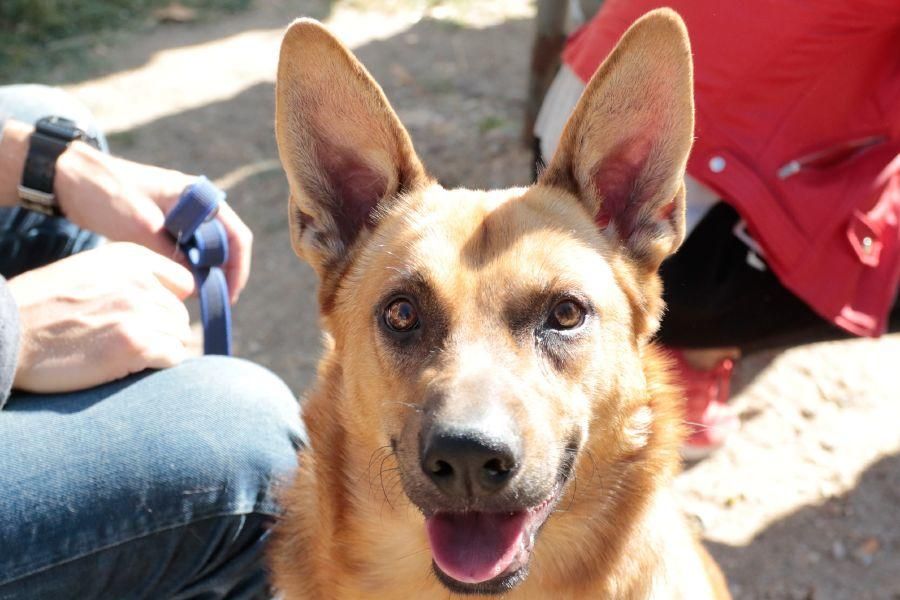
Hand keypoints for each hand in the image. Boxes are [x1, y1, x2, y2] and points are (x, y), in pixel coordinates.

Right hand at [9, 242, 194, 393]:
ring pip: (179, 337)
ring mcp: (139, 310)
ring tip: (120, 354)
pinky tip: (124, 365)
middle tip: (122, 342)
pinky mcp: (137, 343)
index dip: (168, 305)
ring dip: (157, 350)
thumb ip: (129, 277)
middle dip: (160, 332)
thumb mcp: (86, 273)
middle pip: (179, 315)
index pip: (183, 283)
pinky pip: (173, 357)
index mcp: (129, 259)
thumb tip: (173, 295)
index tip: (148, 318)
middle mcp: (139, 279)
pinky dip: (155, 366)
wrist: (3, 337)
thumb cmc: (39, 310)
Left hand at [55, 141, 252, 301]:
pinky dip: (189, 269)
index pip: (236, 235)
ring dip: (206, 274)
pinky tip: (179, 284)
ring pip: (209, 250)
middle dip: (224, 275)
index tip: (229, 294)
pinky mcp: (169, 225)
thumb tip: (199, 286)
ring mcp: (184, 215)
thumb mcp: (139, 228)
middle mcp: (198, 205)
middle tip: (213, 302)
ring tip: (196, 298)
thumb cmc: (105, 193)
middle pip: (227, 245)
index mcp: (197, 196)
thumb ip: (171, 256)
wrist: (71, 178)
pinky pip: (190, 251)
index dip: (238, 268)